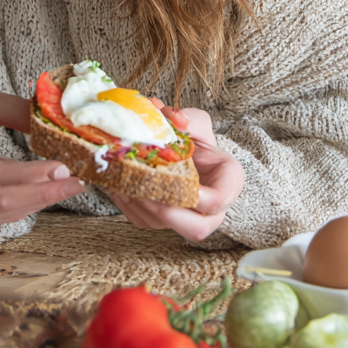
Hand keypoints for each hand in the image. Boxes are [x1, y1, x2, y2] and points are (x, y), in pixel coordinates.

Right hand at [0, 86, 84, 235]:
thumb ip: (14, 109)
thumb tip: (51, 121)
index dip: (29, 174)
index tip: (61, 168)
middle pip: (3, 200)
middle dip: (44, 192)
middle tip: (76, 182)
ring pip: (9, 213)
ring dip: (43, 199)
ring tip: (70, 185)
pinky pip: (7, 220)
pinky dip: (31, 205)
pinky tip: (47, 192)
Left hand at [109, 102, 243, 242]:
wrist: (186, 153)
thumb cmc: (196, 140)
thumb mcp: (198, 123)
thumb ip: (191, 119)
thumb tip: (175, 118)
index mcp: (227, 184)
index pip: (217, 201)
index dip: (198, 198)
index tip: (176, 180)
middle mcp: (212, 210)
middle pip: (196, 229)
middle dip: (167, 213)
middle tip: (145, 192)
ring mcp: (188, 219)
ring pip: (167, 227)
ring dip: (143, 208)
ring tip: (125, 184)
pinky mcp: (164, 222)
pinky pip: (147, 223)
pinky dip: (130, 207)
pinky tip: (120, 187)